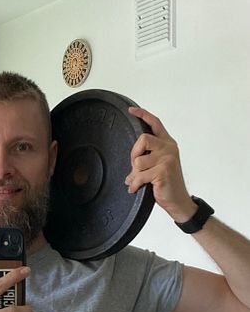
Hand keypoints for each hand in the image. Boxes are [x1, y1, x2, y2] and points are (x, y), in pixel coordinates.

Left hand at [125, 106, 196, 222]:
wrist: (179, 201)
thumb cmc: (167, 184)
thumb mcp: (157, 166)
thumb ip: (147, 158)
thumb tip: (131, 164)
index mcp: (168, 143)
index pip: (155, 123)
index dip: (143, 115)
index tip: (131, 110)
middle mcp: (169, 148)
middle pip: (143, 139)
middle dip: (134, 154)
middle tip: (135, 168)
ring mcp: (167, 159)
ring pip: (139, 160)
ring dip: (135, 174)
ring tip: (139, 181)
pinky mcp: (163, 171)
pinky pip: (140, 175)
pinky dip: (135, 184)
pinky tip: (135, 188)